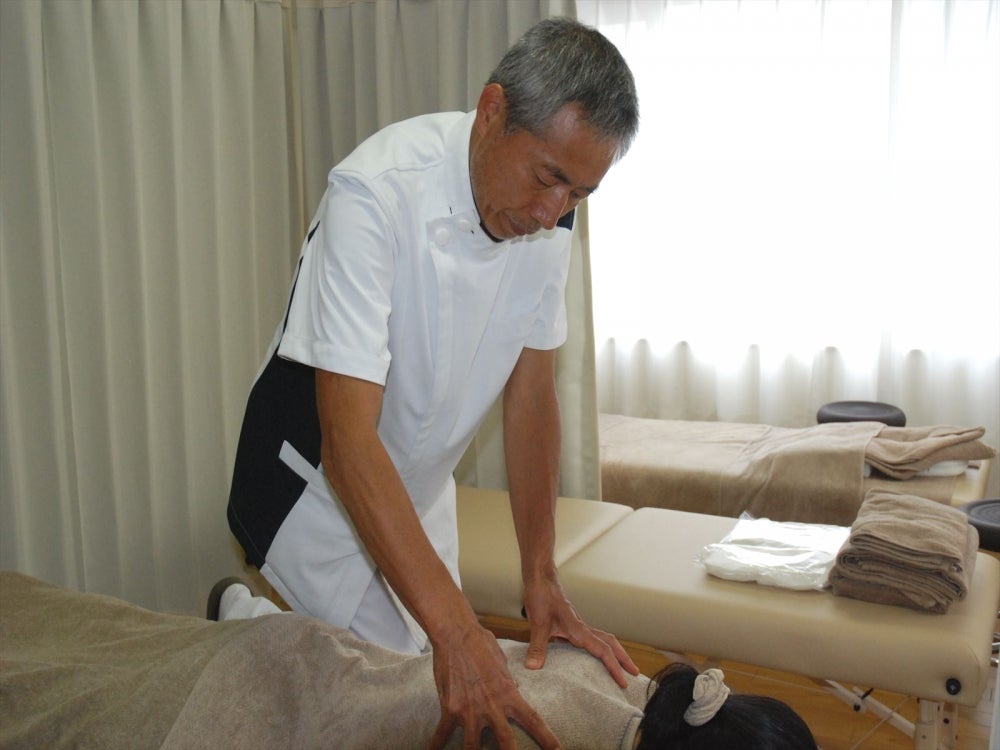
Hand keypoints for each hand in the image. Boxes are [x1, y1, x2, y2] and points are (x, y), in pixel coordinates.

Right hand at [427, 620, 561, 749]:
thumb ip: (507, 681)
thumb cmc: (481, 643)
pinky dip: (436, 745)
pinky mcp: (449, 709)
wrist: (456, 634)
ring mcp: (469, 710)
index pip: (533, 720)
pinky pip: (442, 734)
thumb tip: (513, 688)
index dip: (547, 738)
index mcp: (509, 693)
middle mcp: (491, 706)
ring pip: (473, 746)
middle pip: (506, 743)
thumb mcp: (502, 663)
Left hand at [522, 576, 638, 687]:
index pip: (603, 650)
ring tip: (620, 666)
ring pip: (602, 640)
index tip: (624, 681)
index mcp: (579, 630)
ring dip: (613, 652)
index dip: (614, 667)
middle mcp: (582, 628)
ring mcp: (577, 625)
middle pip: (610, 643)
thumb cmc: (542, 596)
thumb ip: (537, 647)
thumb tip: (533, 668)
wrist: (540, 578)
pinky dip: (597, 648)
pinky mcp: (570, 624)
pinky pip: (590, 639)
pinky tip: (590, 658)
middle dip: (623, 658)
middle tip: (635, 673)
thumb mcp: (538, 623)